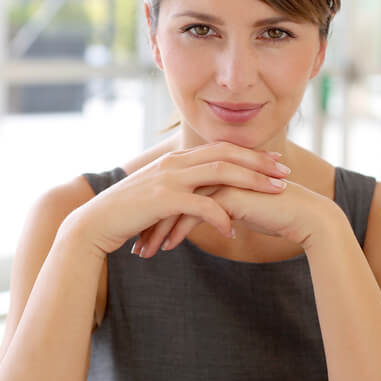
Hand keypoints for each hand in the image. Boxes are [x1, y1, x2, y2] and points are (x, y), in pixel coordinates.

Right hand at [66, 141, 291, 256]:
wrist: (95, 223)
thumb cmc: (127, 214)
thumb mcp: (158, 197)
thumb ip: (180, 191)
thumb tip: (201, 198)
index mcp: (175, 160)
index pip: (220, 149)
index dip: (250, 155)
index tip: (274, 164)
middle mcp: (174, 163)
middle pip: (226, 155)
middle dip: (260, 163)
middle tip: (286, 173)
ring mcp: (168, 179)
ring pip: (220, 174)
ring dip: (252, 182)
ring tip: (276, 193)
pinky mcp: (162, 199)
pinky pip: (201, 205)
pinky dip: (220, 217)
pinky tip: (233, 231)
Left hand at [135, 173, 336, 258]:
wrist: (304, 217)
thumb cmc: (272, 215)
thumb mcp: (235, 211)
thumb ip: (215, 209)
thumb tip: (194, 219)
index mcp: (211, 171)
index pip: (173, 192)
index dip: (155, 215)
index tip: (141, 235)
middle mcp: (212, 172)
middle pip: (169, 197)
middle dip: (149, 223)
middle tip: (136, 246)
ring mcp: (220, 181)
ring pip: (177, 205)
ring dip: (159, 230)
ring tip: (146, 252)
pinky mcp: (228, 194)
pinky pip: (194, 213)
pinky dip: (178, 232)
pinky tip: (169, 248)